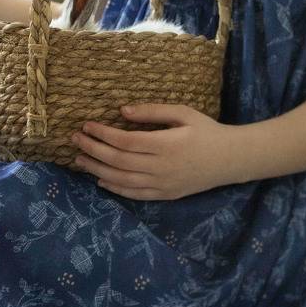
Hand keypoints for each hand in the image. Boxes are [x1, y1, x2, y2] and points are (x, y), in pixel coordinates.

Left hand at [71, 103, 238, 200]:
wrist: (230, 159)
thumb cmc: (206, 131)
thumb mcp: (183, 113)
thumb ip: (152, 112)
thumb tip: (122, 111)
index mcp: (166, 144)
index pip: (125, 141)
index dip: (102, 134)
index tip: (86, 125)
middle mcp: (162, 167)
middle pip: (118, 161)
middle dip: (93, 149)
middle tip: (75, 140)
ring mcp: (163, 184)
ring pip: (122, 180)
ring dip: (97, 170)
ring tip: (80, 159)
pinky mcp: (165, 195)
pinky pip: (134, 194)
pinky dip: (115, 188)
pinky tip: (100, 180)